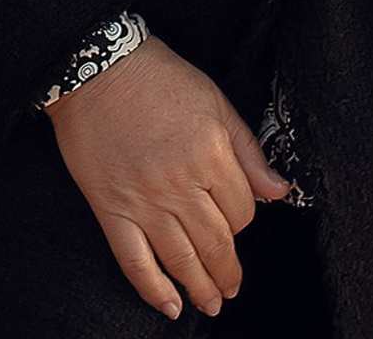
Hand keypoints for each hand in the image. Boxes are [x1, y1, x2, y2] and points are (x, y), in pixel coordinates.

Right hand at [46, 39, 286, 320]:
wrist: (94, 66)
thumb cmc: (155, 76)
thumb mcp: (213, 100)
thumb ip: (248, 149)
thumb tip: (278, 190)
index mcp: (211, 155)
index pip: (242, 211)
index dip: (243, 220)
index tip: (236, 221)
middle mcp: (181, 184)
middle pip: (216, 244)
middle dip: (228, 271)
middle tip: (231, 287)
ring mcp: (145, 201)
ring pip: (181, 260)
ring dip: (200, 288)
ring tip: (210, 303)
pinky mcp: (111, 209)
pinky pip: (135, 261)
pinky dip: (153, 289)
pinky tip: (169, 305)